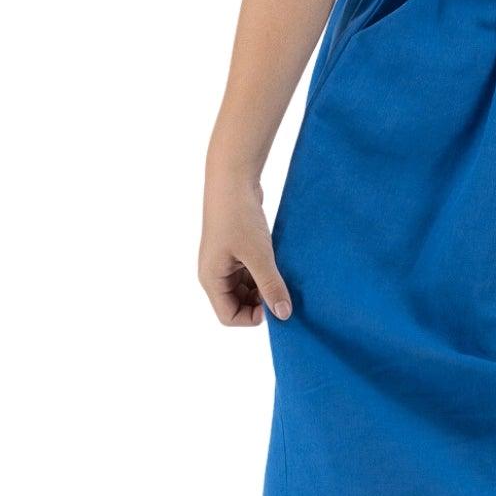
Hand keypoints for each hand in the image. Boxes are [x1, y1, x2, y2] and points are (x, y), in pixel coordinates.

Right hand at [200, 177, 293, 322]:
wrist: (233, 179)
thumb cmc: (239, 217)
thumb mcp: (259, 255)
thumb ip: (270, 285)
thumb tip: (284, 314)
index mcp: (212, 279)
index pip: (228, 316)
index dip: (252, 316)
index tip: (274, 302)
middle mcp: (215, 274)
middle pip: (237, 304)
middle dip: (259, 301)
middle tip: (281, 287)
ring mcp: (225, 261)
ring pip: (246, 288)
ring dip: (264, 285)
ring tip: (281, 272)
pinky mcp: (236, 249)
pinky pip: (250, 271)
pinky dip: (264, 271)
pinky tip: (278, 262)